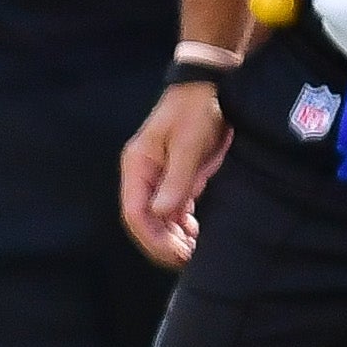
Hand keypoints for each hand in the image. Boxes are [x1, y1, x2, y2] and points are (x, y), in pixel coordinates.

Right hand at [122, 80, 231, 268]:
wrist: (211, 86)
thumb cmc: (197, 111)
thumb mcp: (189, 145)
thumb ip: (176, 180)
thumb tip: (161, 215)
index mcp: (138, 166)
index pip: (135, 212)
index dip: (152, 237)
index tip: (175, 253)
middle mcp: (143, 175)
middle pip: (144, 218)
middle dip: (161, 242)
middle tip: (186, 259)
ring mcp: (159, 176)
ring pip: (158, 217)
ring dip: (171, 237)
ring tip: (191, 252)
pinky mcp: (176, 176)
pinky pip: (172, 208)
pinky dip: (181, 224)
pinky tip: (194, 234)